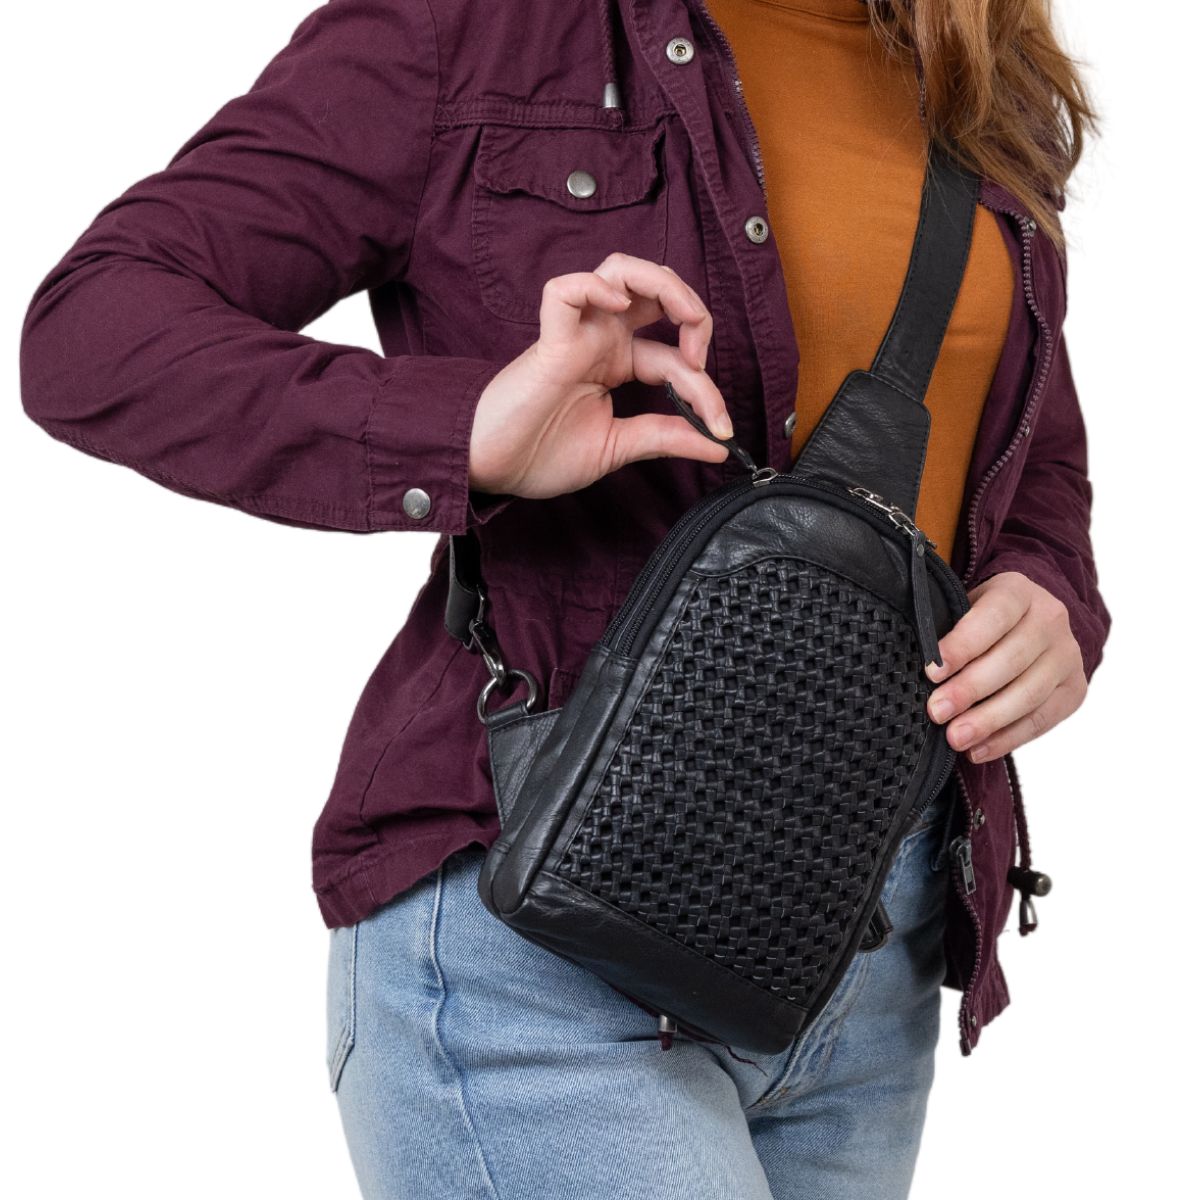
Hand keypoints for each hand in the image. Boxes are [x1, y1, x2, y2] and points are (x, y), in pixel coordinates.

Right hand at [468, 253, 732, 499]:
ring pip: (621, 270)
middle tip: (701, 359)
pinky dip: (595, 286)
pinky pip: (565, 290)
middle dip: (694, 311)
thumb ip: (665, 438)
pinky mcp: (548, 341)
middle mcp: (600, 339)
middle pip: (656, 290)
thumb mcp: (618, 447)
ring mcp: (576, 334)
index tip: (720, 428)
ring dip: (663, 283)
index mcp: (617, 362)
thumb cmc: (541, 454)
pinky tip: (618, 305)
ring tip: (682, 316)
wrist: (492, 470)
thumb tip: (718, 444)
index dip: (706, 389)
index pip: (675, 358)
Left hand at [925, 571, 1086, 763]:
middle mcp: (1050, 619)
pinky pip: (1042, 720)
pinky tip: (978, 750)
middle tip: (936, 712)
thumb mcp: (964, 607)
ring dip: (988, 721)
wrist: (1032, 623)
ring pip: (1029, 694)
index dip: (962, 645)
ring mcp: (1067, 656)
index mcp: (1018, 591)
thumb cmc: (982, 619)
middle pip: (1011, 660)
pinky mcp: (1074, 689)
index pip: (992, 616)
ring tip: (955, 738)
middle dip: (969, 689)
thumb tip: (922, 670)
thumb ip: (946, 628)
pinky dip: (1007, 739)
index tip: (931, 672)